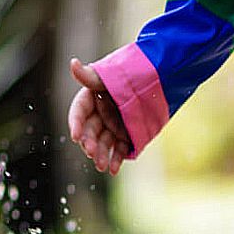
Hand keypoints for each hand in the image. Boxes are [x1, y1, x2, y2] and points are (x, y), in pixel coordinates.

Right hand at [68, 59, 129, 174]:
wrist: (161, 81)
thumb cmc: (134, 72)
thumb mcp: (111, 75)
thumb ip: (91, 75)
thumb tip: (72, 63)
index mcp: (92, 98)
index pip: (79, 112)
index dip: (76, 124)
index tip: (76, 136)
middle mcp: (100, 114)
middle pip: (90, 131)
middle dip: (89, 143)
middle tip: (91, 152)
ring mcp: (113, 126)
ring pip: (103, 143)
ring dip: (101, 155)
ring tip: (101, 166)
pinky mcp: (126, 136)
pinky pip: (119, 150)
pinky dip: (116, 160)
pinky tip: (113, 170)